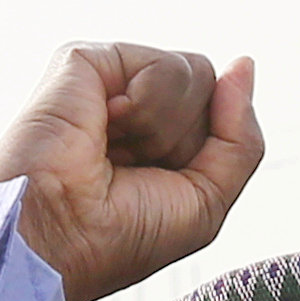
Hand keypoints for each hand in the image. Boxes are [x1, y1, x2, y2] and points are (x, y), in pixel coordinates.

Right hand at [0, 42, 263, 300]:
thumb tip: (243, 64)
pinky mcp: (85, 60)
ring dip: (165, 126)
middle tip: (133, 169)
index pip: (220, 112)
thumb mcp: (208, 201)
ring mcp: (108, 80)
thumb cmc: (118, 237)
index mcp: (156, 139)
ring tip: (114, 149)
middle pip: (211, 88)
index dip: (207, 152)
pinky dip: (147, 104)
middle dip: (186, 138)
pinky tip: (105, 125)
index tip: (159, 186)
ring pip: (196, 71)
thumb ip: (240, 137)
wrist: (56, 239)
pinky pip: (163, 64)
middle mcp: (132, 106)